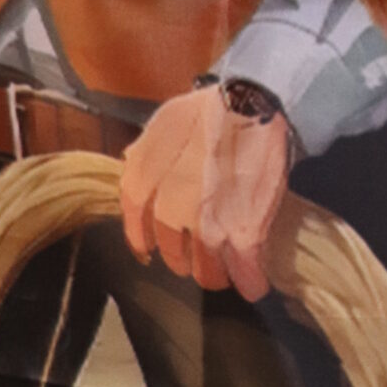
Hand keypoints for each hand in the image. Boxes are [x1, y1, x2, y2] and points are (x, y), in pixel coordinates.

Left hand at [120, 85, 292, 298]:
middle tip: (200, 256)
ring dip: (217, 274)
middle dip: (187, 260)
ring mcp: (207, 227)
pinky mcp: (244, 233)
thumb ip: (145, 151)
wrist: (251, 102)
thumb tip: (132, 162)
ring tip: (227, 271)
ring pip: (209, 271)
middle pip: (175, 256)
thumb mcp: (164, 122)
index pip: (138, 231)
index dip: (148, 243)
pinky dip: (251, 281)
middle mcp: (170, 213)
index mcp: (144, 186)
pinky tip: (254, 284)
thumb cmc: (207, 108)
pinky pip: (245, 272)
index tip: (154, 251)